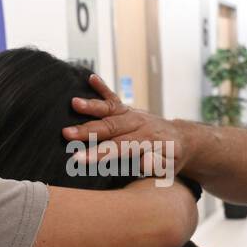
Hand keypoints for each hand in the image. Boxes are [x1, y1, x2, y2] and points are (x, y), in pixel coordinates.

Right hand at [65, 74, 188, 176]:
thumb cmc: (170, 159)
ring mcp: (133, 114)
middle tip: (66, 133)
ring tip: (74, 103)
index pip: (120, 148)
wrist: (180, 140)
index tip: (78, 158)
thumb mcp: (169, 168)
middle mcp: (139, 125)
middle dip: (87, 130)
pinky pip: (115, 98)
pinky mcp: (128, 109)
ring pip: (111, 110)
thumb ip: (157, 165)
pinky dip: (103, 87)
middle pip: (111, 127)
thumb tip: (145, 161)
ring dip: (92, 106)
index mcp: (147, 141)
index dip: (99, 153)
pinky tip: (91, 78)